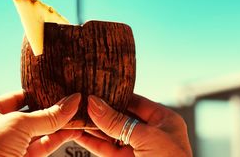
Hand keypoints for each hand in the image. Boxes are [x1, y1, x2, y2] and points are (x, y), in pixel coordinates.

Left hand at [0, 91, 81, 156]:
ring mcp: (12, 146)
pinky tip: (74, 129)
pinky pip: (45, 145)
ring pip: (41, 131)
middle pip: (33, 114)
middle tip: (74, 100)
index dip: (40, 91)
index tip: (61, 87)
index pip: (19, 96)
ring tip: (80, 113)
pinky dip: (60, 137)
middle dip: (54, 108)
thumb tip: (73, 101)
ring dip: (61, 123)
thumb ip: (48, 114)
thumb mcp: (17, 124)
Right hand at [75, 94, 191, 156]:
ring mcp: (137, 148)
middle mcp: (150, 132)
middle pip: (122, 117)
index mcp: (163, 120)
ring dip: (94, 126)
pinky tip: (79, 134)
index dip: (117, 95)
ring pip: (112, 134)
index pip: (136, 102)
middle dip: (103, 110)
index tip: (98, 89)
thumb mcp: (146, 137)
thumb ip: (118, 122)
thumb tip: (95, 103)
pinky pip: (107, 150)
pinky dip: (93, 142)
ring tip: (76, 114)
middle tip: (83, 100)